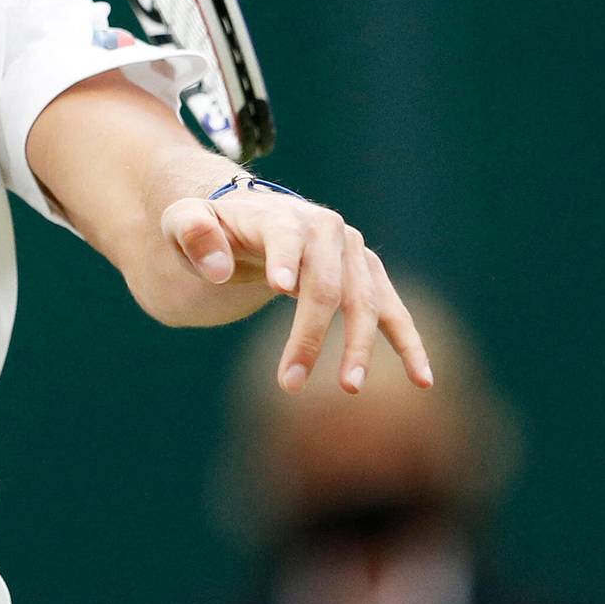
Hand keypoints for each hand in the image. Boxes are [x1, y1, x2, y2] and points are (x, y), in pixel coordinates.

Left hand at [162, 188, 433, 393]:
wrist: (246, 219)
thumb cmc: (208, 227)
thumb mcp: (182, 221)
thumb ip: (190, 232)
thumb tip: (217, 269)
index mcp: (282, 216)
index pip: (287, 238)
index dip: (285, 260)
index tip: (279, 287)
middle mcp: (326, 229)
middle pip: (326, 284)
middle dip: (309, 334)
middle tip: (288, 383)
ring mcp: (352, 253)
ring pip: (364, 301)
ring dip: (358, 345)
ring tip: (347, 387)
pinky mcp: (367, 277)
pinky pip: (391, 311)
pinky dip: (408, 343)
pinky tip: (423, 379)